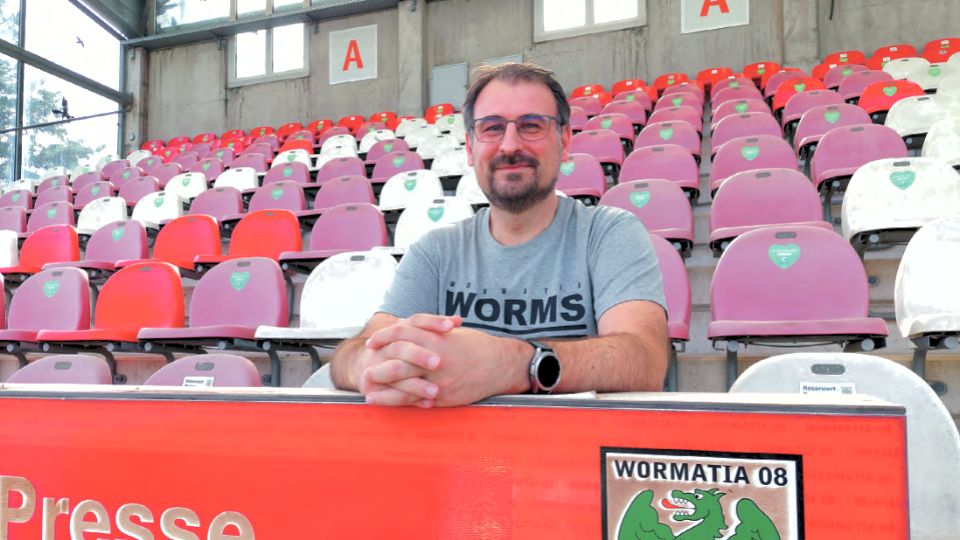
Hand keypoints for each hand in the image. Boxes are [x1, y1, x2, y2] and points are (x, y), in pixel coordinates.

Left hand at [364, 317, 531, 407]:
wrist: (501, 365)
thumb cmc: (476, 346)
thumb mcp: (450, 333)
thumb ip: (427, 332)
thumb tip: (403, 331)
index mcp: (436, 338)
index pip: (401, 334)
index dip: (383, 337)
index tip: (372, 343)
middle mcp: (435, 359)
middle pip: (398, 364)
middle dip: (378, 369)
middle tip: (366, 372)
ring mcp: (439, 381)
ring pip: (405, 388)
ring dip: (385, 393)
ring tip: (370, 395)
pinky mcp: (445, 397)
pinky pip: (419, 402)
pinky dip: (403, 404)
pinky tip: (392, 405)